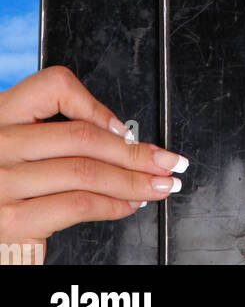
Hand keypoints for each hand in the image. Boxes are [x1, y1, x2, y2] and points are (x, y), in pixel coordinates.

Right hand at [0, 65, 187, 264]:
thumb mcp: (15, 137)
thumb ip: (53, 130)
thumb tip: (118, 137)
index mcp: (2, 112)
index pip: (55, 85)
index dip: (98, 105)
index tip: (126, 128)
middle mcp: (0, 142)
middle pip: (84, 137)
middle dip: (137, 152)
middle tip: (167, 160)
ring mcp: (4, 182)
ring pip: (86, 172)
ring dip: (133, 180)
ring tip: (157, 184)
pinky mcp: (11, 221)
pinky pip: (76, 205)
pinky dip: (112, 205)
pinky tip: (127, 204)